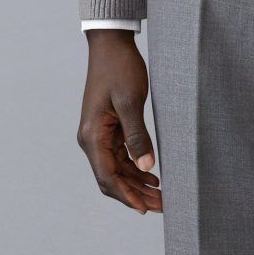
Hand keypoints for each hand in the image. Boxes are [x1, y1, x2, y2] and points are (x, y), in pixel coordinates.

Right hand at [77, 28, 160, 212]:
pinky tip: (153, 177)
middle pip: (111, 179)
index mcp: (92, 135)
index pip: (107, 177)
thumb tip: (146, 168)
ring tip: (162, 196)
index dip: (126, 196)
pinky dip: (135, 170)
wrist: (110, 45)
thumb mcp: (131, 102)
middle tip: (162, 205)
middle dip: (135, 195)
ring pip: (116, 171)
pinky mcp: (107, 130)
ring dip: (136, 185)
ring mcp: (98, 136)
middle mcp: (91, 140)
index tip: (146, 209)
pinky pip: (119, 158)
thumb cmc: (120, 68)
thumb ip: (138, 136)